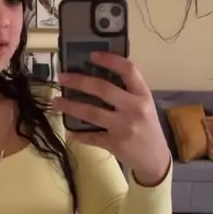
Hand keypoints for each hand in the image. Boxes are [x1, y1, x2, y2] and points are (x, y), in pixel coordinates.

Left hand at [54, 52, 170, 185]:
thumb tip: (96, 78)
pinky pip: (91, 136)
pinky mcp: (116, 144)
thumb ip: (127, 92)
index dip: (110, 60)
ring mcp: (124, 127)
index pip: (129, 70)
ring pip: (92, 113)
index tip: (92, 55)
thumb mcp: (144, 105)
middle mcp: (134, 108)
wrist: (155, 158)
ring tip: (56, 101)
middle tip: (62, 77)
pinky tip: (69, 131)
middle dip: (79, 81)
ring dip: (71, 106)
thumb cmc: (147, 127)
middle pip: (103, 89)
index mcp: (143, 95)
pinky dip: (78, 134)